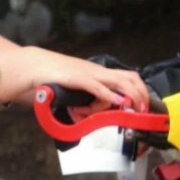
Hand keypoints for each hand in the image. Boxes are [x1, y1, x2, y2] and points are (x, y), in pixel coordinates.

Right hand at [4, 47, 153, 111]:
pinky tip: (118, 101)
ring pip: (119, 81)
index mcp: (98, 73)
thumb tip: (84, 115)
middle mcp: (97, 72)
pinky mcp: (77, 78)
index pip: (125, 78)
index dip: (138, 90)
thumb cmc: (52, 77)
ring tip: (135, 107)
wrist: (34, 65)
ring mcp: (89, 74)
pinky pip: (97, 87)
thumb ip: (82, 102)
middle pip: (130, 77)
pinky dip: (110, 95)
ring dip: (131, 95)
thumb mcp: (74, 90)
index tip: (143, 105)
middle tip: (144, 109)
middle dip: (142, 93)